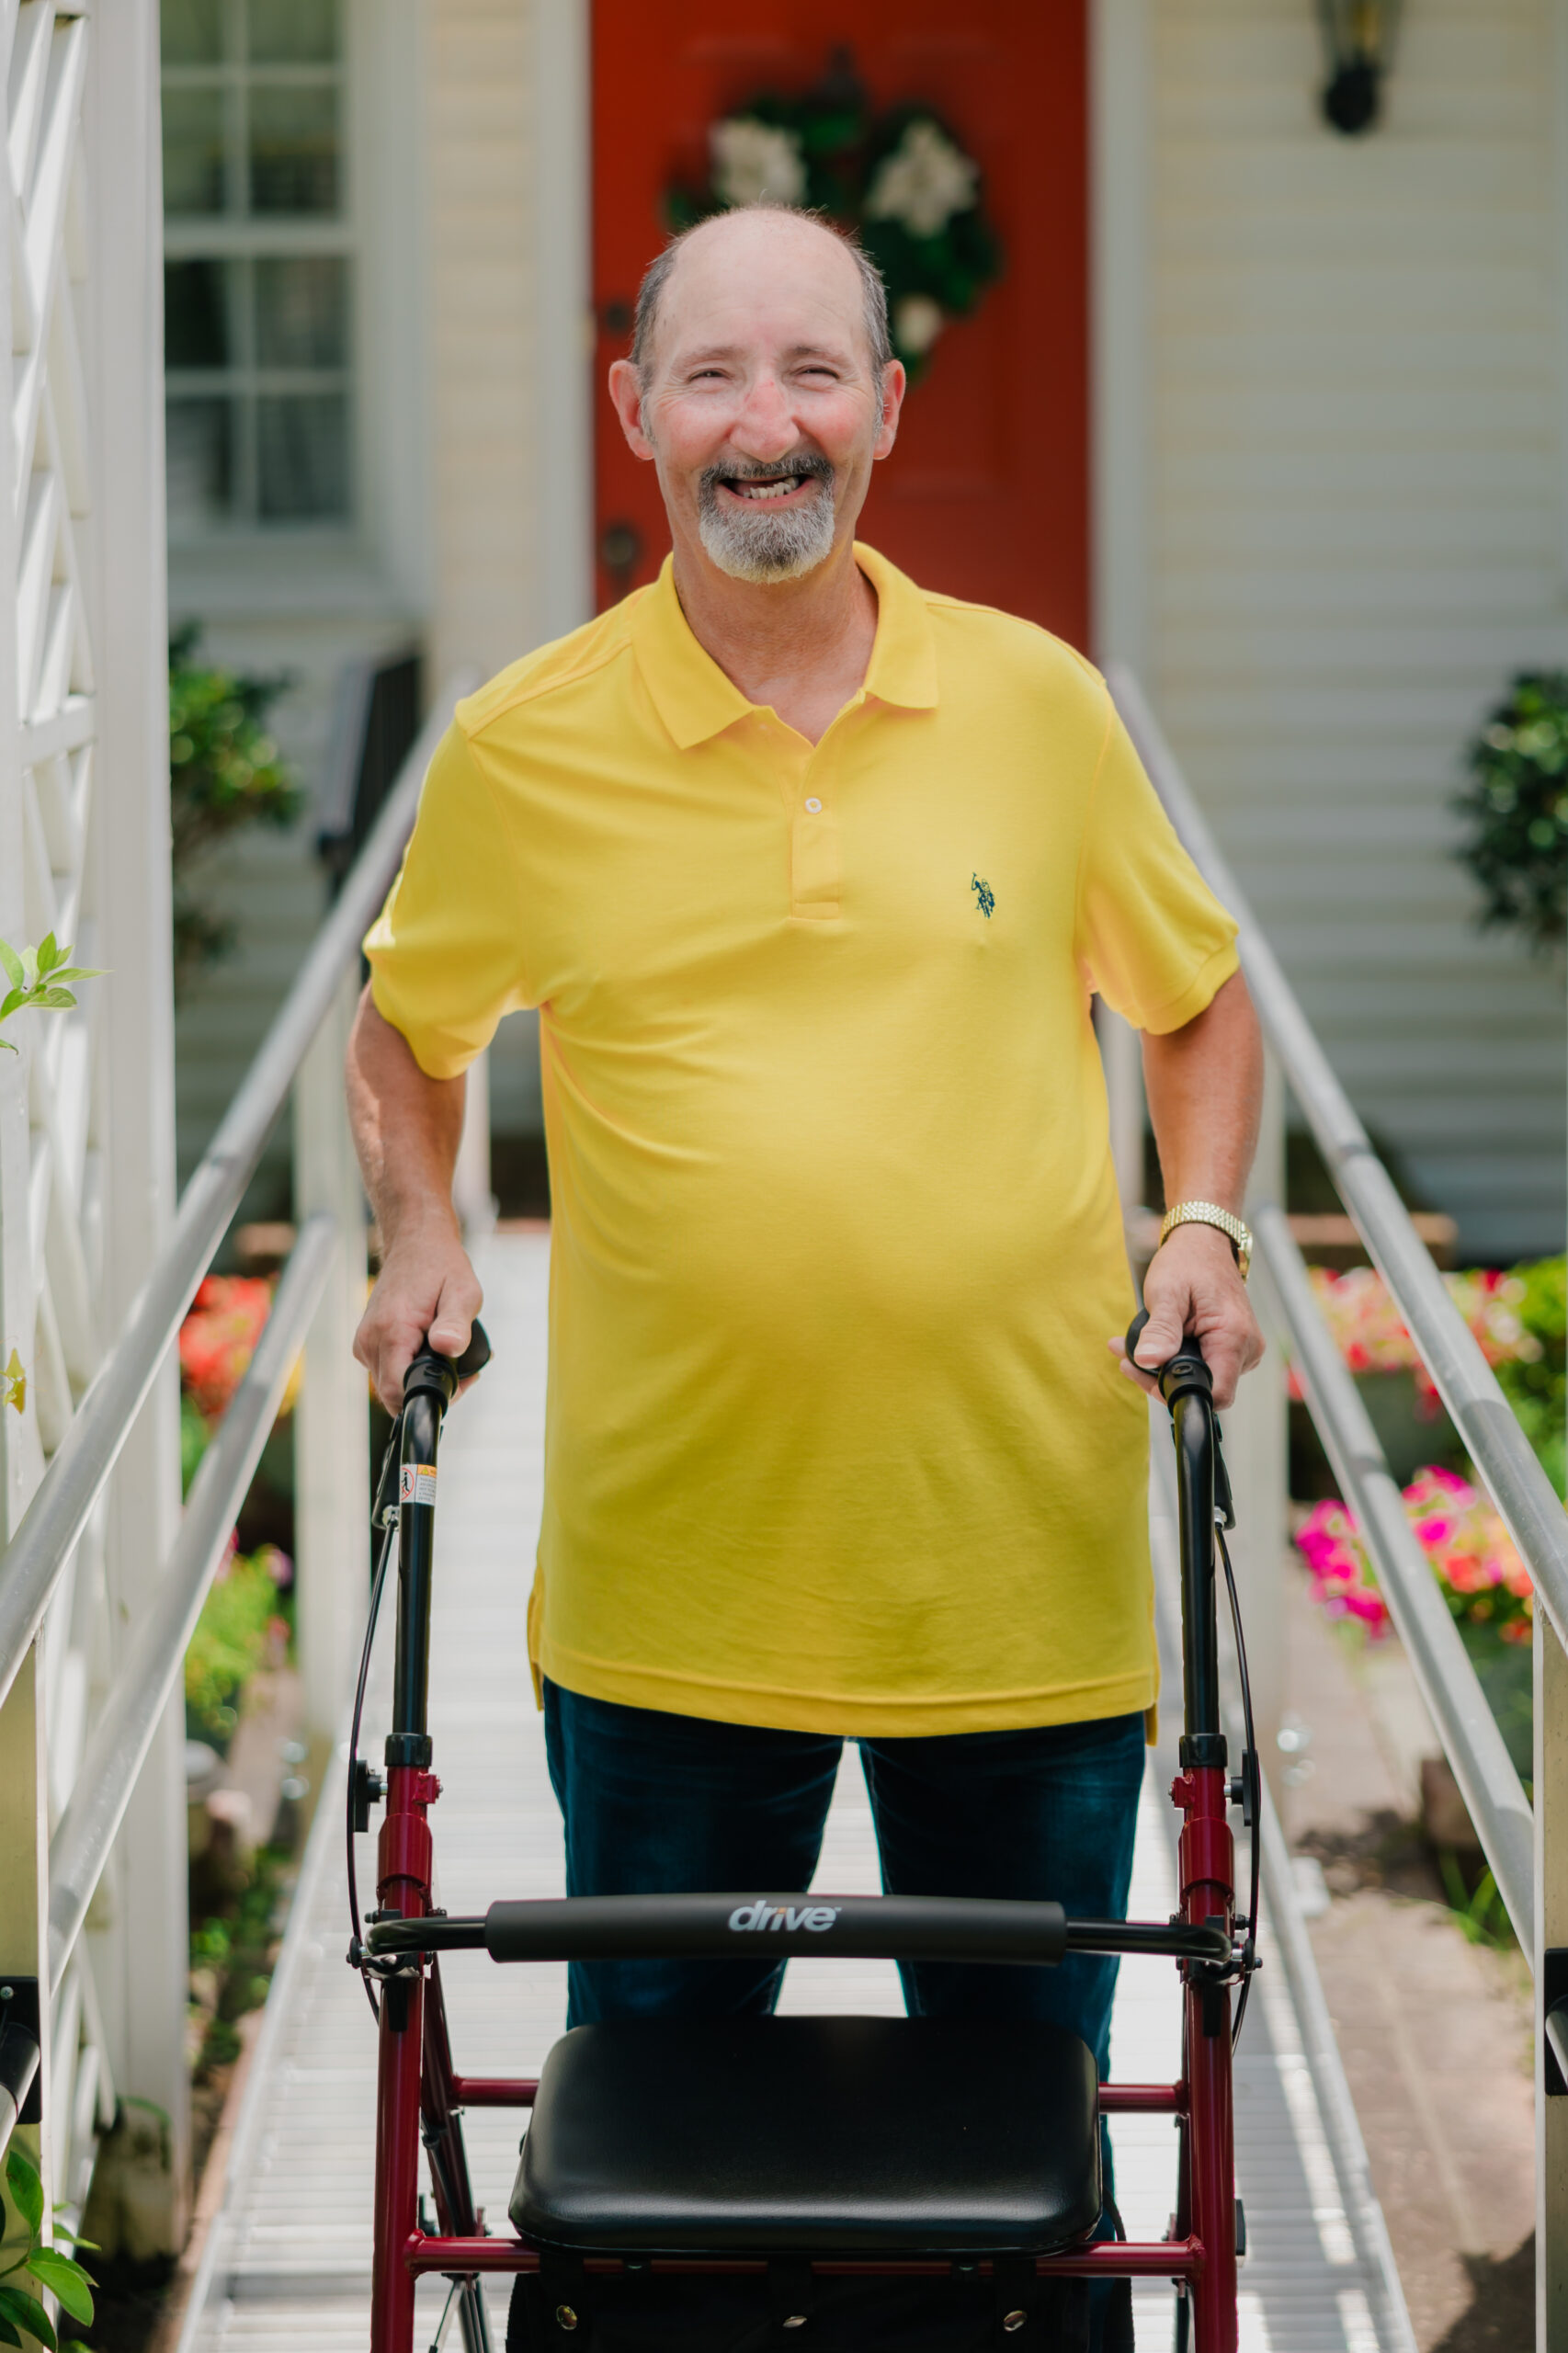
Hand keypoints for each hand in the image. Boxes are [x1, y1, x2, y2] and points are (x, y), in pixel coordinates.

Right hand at [355, 1215, 483, 1414]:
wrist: (415, 1243)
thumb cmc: (440, 1266)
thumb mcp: (463, 1292)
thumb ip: (456, 1324)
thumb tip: (448, 1348)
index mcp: (392, 1331)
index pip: (397, 1392)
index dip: (429, 1399)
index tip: (457, 1383)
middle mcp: (370, 1340)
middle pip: (394, 1394)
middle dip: (431, 1390)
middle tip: (463, 1370)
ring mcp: (364, 1342)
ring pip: (390, 1385)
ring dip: (420, 1380)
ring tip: (449, 1356)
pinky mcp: (366, 1343)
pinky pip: (386, 1371)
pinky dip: (408, 1369)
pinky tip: (430, 1351)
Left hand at [1108, 1223, 1263, 1410]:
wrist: (1204, 1241)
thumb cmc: (1188, 1261)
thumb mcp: (1167, 1292)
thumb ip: (1160, 1329)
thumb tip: (1149, 1361)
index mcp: (1234, 1337)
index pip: (1215, 1393)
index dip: (1177, 1393)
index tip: (1146, 1375)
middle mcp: (1247, 1348)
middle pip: (1204, 1387)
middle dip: (1159, 1378)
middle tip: (1127, 1358)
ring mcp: (1242, 1349)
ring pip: (1201, 1378)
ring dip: (1163, 1368)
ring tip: (1130, 1347)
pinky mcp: (1233, 1346)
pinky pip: (1204, 1365)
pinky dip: (1175, 1358)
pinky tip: (1153, 1343)